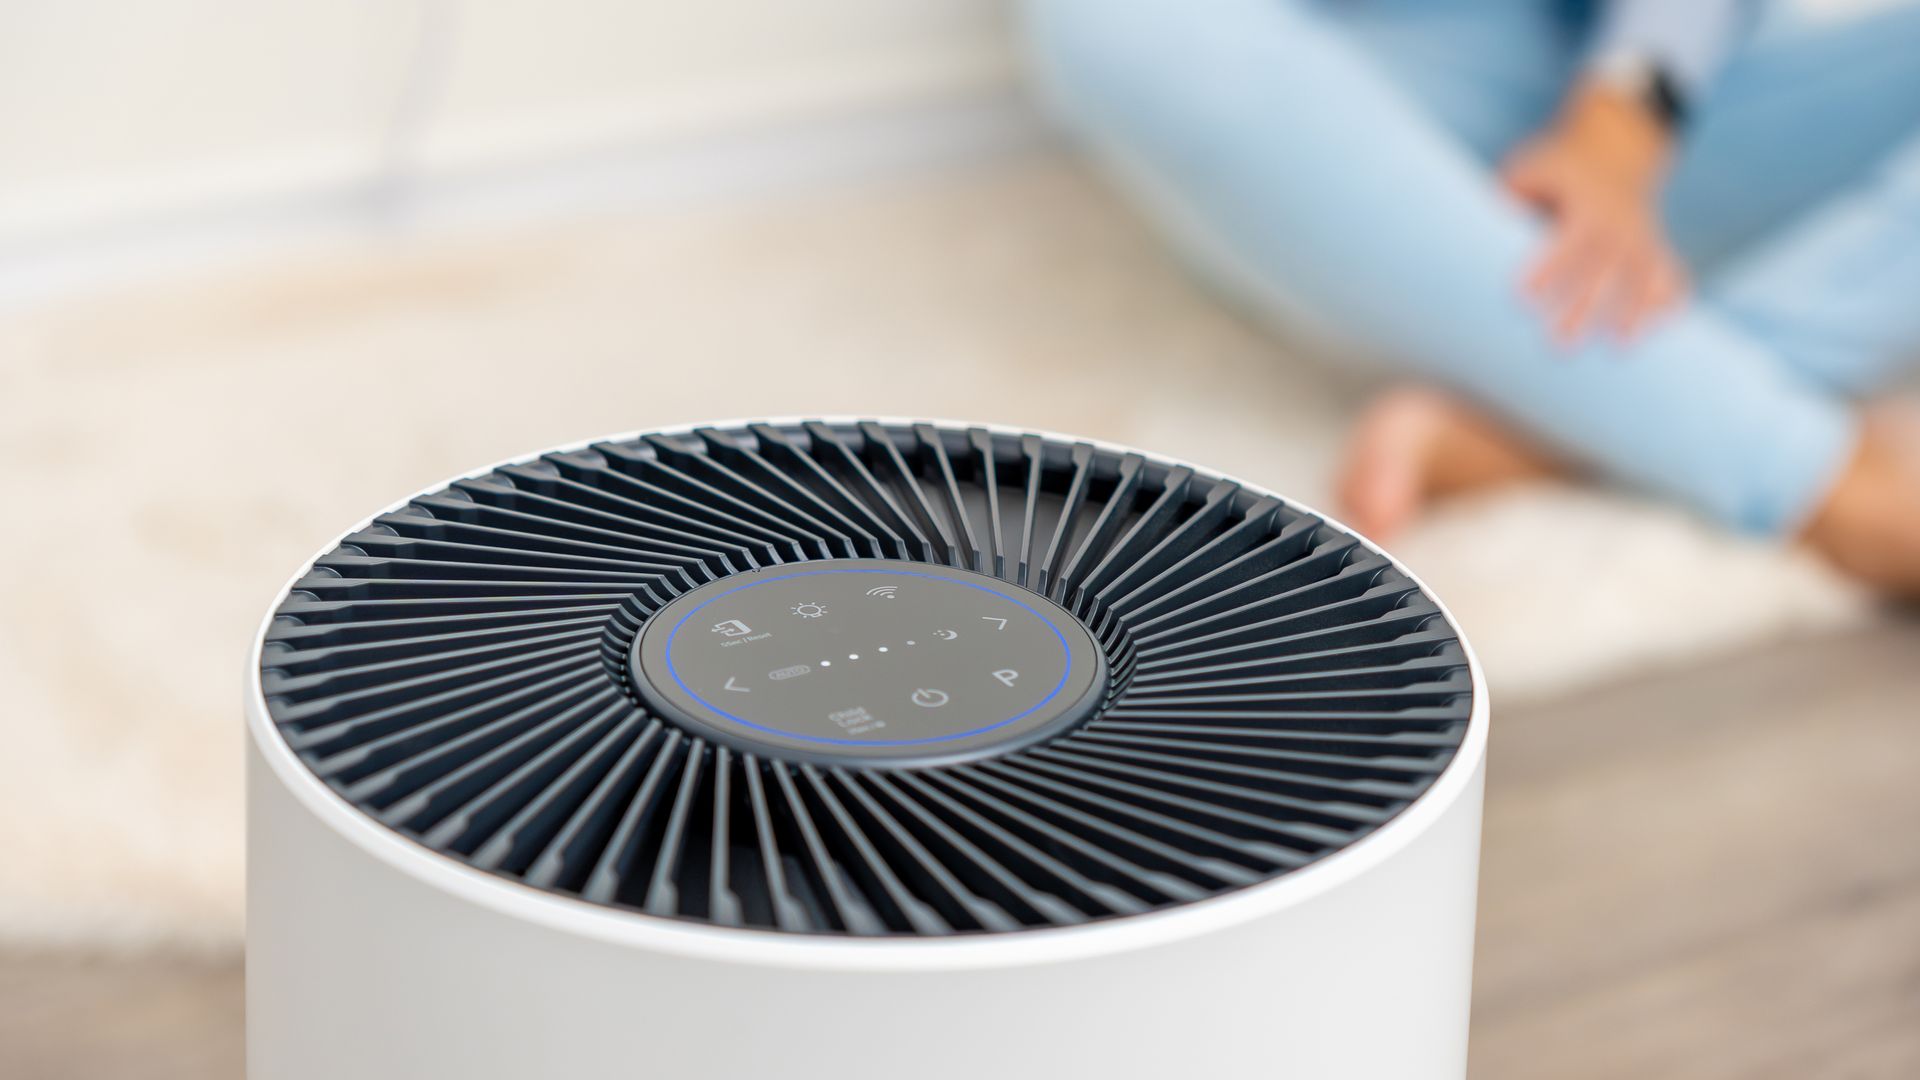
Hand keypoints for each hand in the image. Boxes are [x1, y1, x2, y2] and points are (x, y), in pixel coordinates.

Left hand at [1501, 83, 1686, 344]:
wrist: (1616, 151)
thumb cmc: (1558, 170)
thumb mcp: (1531, 169)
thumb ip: (1510, 194)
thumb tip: (1488, 220)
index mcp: (1586, 205)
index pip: (1566, 242)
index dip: (1547, 268)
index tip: (1522, 299)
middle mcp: (1619, 223)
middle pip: (1602, 269)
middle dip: (1584, 306)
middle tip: (1560, 343)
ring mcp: (1643, 237)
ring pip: (1639, 278)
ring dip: (1631, 313)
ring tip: (1619, 349)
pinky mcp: (1655, 248)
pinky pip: (1670, 275)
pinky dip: (1667, 303)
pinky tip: (1659, 334)